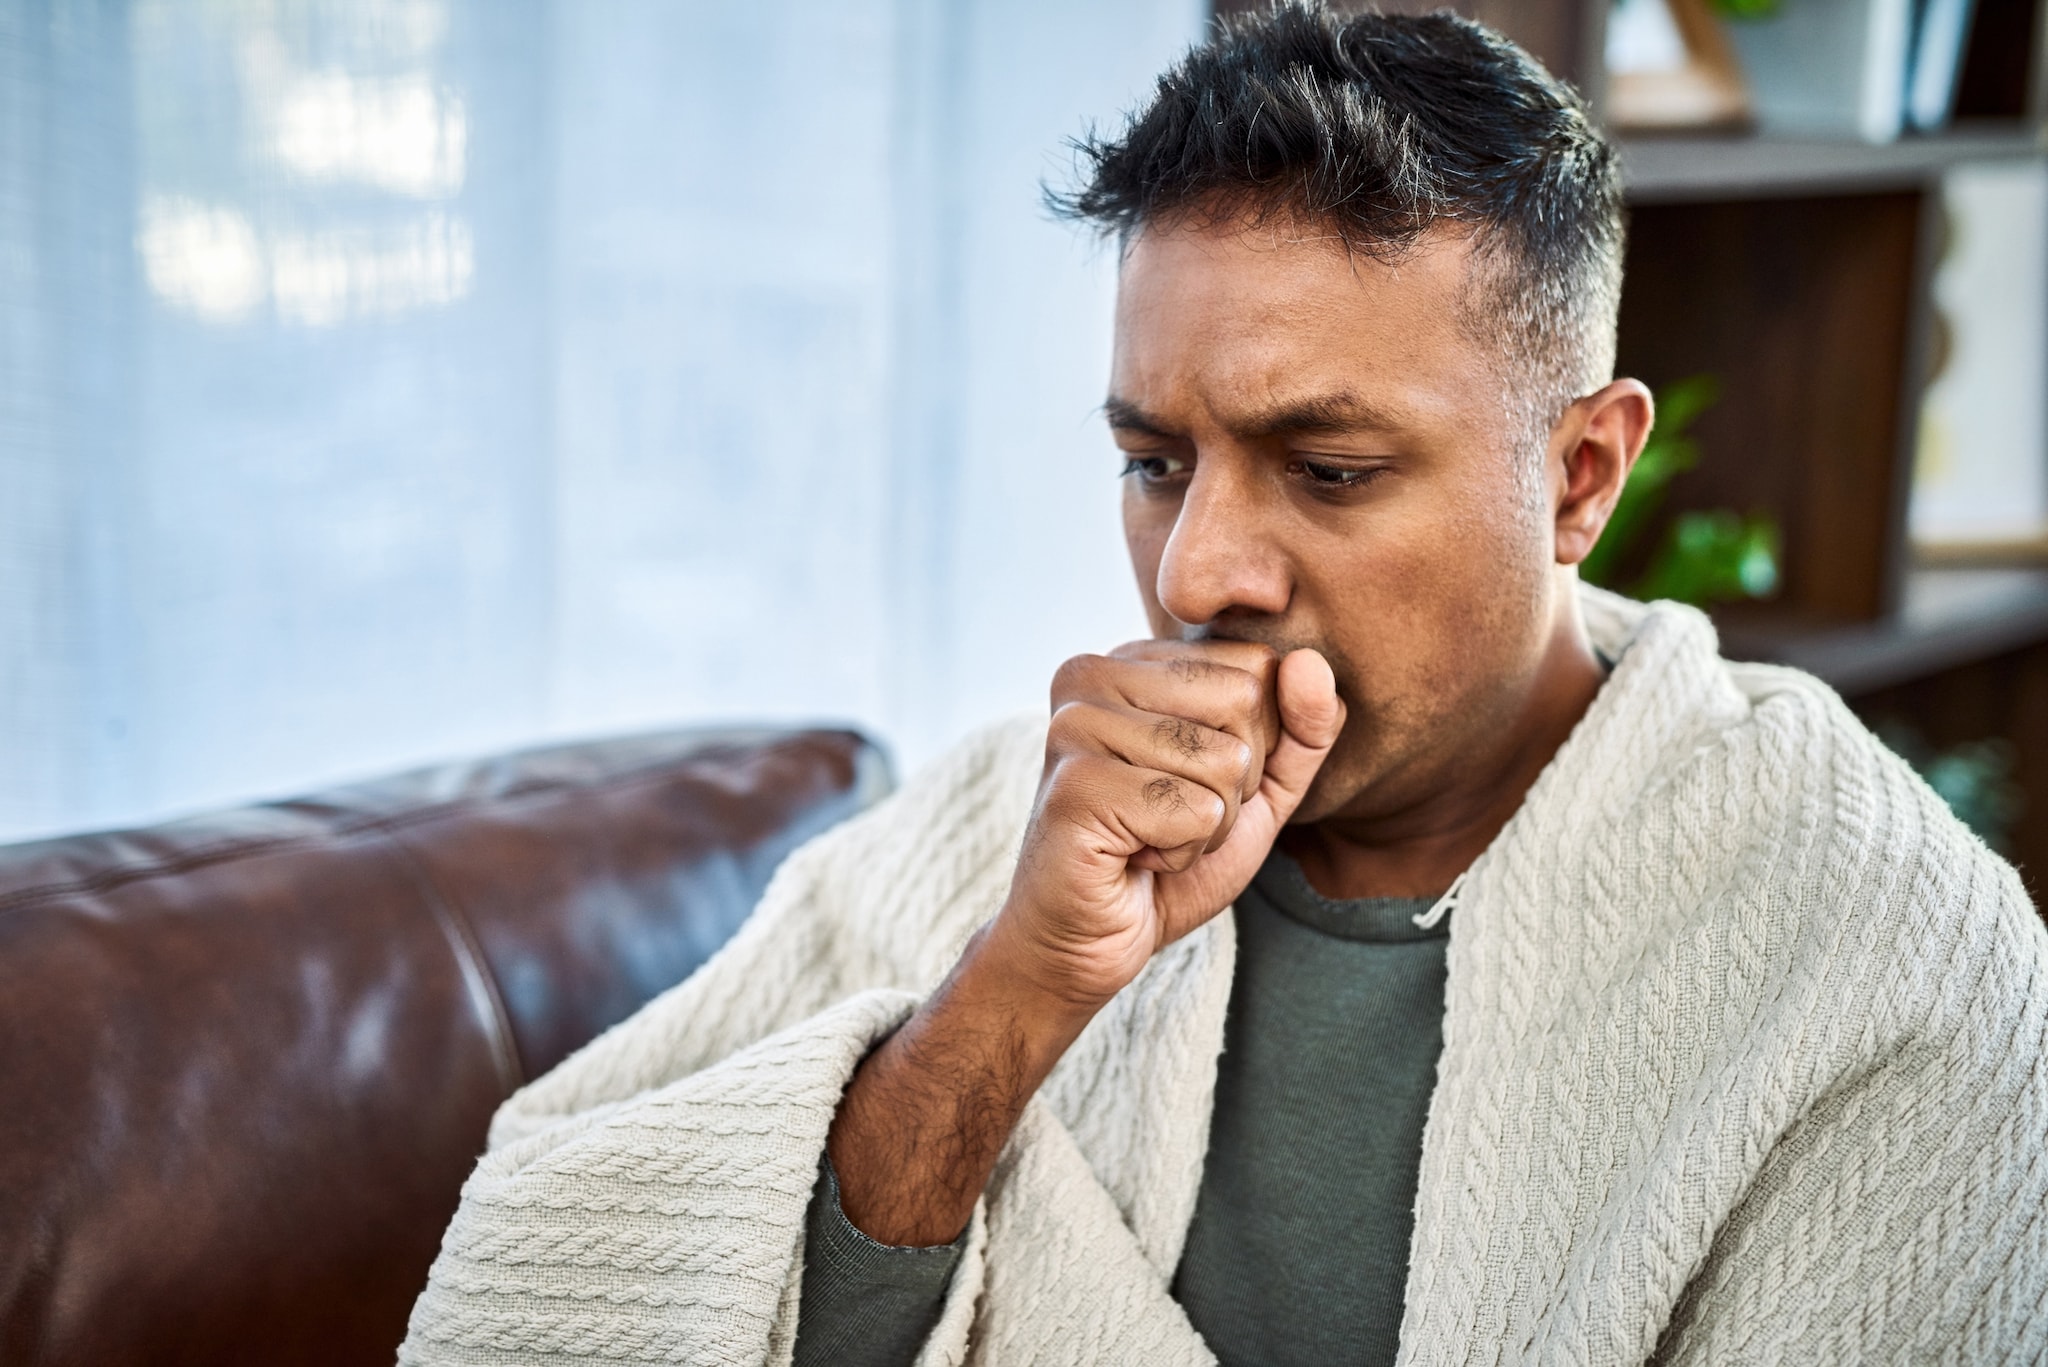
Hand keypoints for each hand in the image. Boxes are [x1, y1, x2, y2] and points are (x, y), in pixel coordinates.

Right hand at [989, 640, 1346, 1011]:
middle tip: (1170, 815)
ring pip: (1225, 761)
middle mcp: (1092, 676)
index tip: (1188, 781)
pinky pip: (1195, 812)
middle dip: (1234, 784)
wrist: (1086, 940)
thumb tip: (1310, 663)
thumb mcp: (1257, 790)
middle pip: (1244, 701)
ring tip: (1148, 838)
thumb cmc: (1165, 858)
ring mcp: (1077, 726)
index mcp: (1131, 660)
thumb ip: (1300, 729)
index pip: (1257, 666)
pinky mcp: (1078, 785)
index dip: (1253, 743)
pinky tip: (1133, 858)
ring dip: (1206, 826)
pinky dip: (1181, 854)